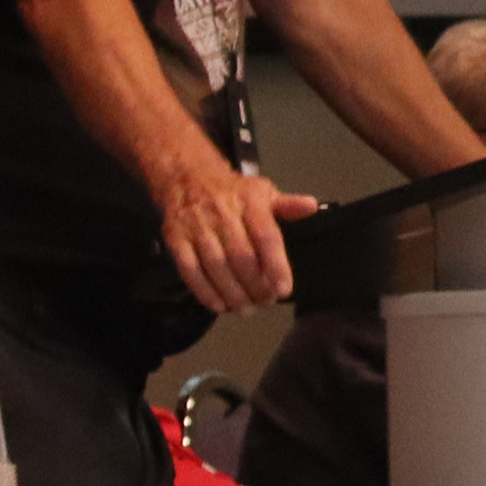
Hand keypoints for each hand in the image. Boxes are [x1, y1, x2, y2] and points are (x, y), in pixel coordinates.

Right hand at [154, 159, 316, 316]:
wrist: (185, 177)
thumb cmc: (230, 191)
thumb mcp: (262, 191)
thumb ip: (287, 205)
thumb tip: (311, 207)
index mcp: (249, 202)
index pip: (266, 237)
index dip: (276, 266)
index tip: (283, 290)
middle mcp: (222, 213)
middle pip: (241, 257)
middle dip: (256, 286)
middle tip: (265, 302)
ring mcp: (196, 226)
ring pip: (216, 267)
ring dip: (233, 294)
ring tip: (246, 308)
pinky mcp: (175, 238)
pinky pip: (190, 270)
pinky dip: (204, 291)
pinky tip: (219, 304)